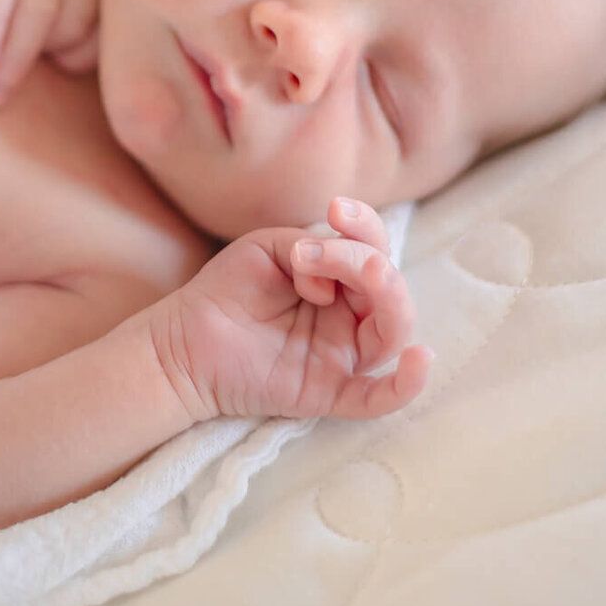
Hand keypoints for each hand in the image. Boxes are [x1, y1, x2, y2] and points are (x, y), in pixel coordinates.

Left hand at [149, 197, 430, 422]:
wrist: (183, 340)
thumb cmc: (228, 290)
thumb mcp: (270, 247)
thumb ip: (313, 250)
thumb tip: (330, 284)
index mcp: (340, 281)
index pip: (375, 250)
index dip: (365, 226)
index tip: (334, 209)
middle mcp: (349, 317)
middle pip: (390, 291)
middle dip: (365, 262)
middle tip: (316, 253)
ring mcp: (342, 355)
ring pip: (392, 333)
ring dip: (384, 297)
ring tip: (347, 277)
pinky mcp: (329, 392)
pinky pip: (379, 397)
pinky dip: (407, 383)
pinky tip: (421, 359)